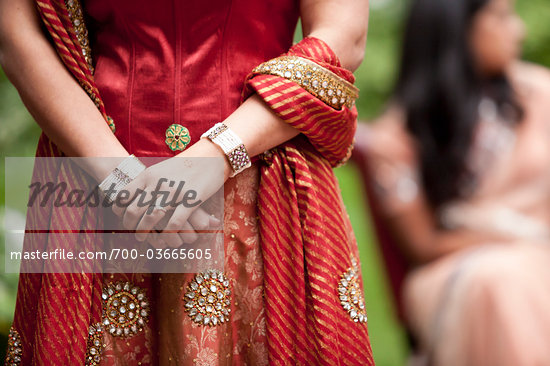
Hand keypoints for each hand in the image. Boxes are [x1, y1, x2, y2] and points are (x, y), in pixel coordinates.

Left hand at [112, 139, 230, 247]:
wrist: (210, 156)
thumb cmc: (184, 165)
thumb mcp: (160, 169)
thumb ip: (147, 181)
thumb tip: (132, 194)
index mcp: (148, 175)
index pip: (124, 196)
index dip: (119, 211)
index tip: (121, 218)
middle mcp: (158, 183)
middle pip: (134, 210)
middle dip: (130, 225)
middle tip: (132, 231)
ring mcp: (174, 192)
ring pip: (152, 218)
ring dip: (145, 232)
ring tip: (143, 238)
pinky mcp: (191, 199)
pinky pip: (175, 222)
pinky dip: (168, 233)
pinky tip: (167, 237)